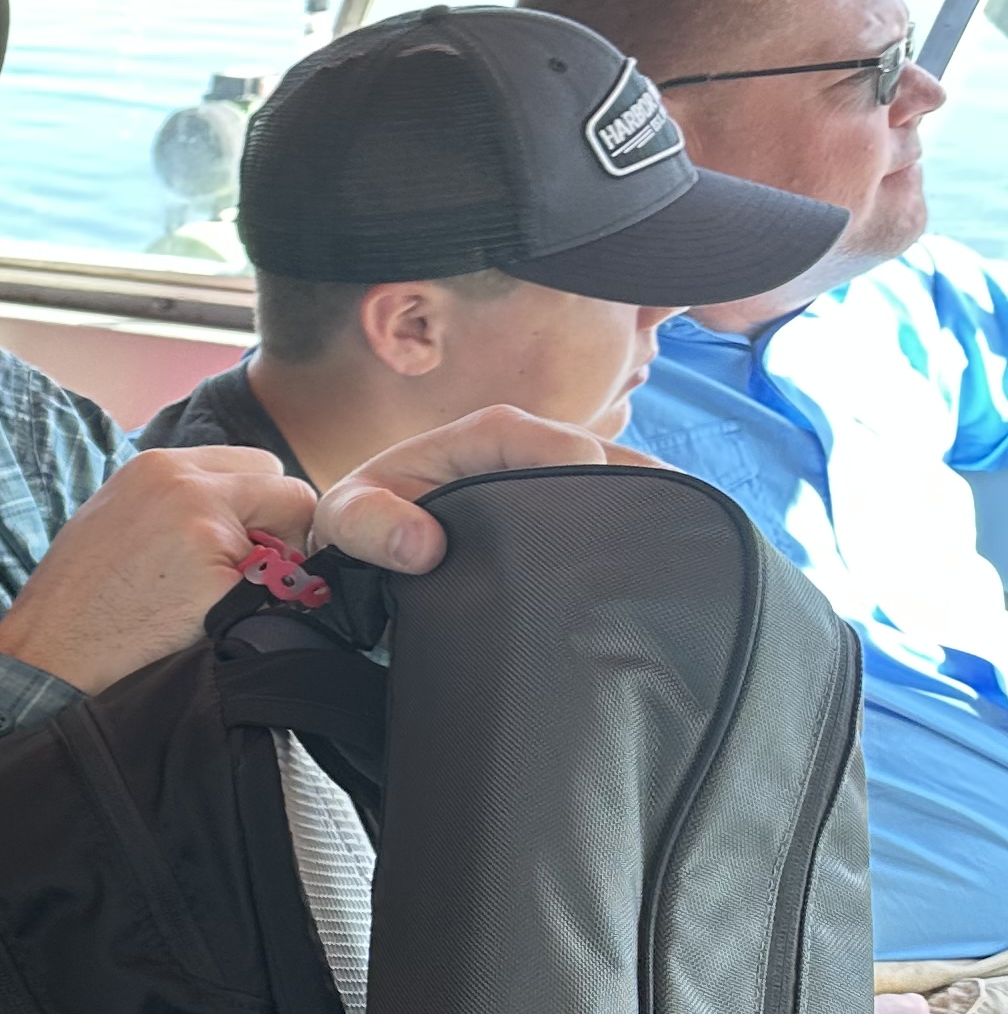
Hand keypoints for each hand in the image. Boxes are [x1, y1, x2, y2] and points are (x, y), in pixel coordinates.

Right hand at [0, 447, 316, 693]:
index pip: (258, 465)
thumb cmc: (78, 600)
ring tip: (219, 601)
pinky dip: (261, 609)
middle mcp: (184, 481)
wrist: (48, 656)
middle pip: (288, 488)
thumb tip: (242, 516)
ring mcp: (204, 525)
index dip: (261, 509)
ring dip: (272, 570)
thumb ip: (178, 502)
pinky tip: (212, 624)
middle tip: (246, 576)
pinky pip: (280, 589)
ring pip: (294, 539)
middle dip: (281, 532)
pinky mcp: (219, 574)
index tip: (244, 547)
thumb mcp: (120, 519)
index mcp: (158, 466)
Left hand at [311, 407, 649, 574]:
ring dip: (648, 524)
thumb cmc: (366, 522)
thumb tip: (421, 546)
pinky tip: (656, 579)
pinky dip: (645, 542)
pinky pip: (627, 518)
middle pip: (612, 464)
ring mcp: (564, 481)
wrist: (376, 550)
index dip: (578, 467)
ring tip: (664, 569)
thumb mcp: (349, 518)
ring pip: (632, 490)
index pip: (555, 441)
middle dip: (634, 499)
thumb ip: (369, 523)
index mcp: (491, 434)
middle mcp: (538, 450)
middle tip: (648, 552)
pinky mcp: (577, 513)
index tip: (589, 507)